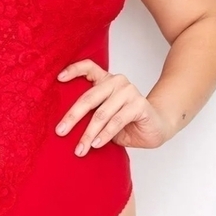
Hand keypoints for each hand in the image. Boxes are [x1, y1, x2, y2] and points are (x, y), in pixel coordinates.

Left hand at [55, 59, 173, 155]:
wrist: (157, 126)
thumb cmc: (126, 121)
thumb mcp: (104, 116)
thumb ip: (90, 114)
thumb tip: (64, 126)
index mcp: (105, 80)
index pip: (88, 67)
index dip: (73, 70)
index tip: (58, 79)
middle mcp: (116, 82)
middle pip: (89, 97)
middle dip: (72, 117)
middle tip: (60, 131)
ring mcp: (129, 92)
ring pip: (101, 113)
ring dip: (89, 133)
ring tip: (80, 148)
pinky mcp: (139, 105)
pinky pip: (116, 121)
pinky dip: (105, 135)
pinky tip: (97, 144)